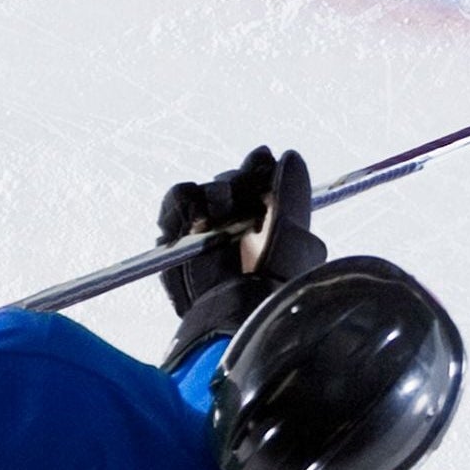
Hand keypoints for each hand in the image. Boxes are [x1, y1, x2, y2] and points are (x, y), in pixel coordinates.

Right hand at [157, 146, 322, 353]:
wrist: (234, 315)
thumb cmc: (273, 283)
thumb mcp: (294, 235)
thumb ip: (290, 192)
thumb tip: (288, 154)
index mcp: (271, 221)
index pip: (259, 178)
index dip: (257, 167)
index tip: (259, 164)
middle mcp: (237, 225)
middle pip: (228, 181)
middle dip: (232, 186)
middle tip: (234, 208)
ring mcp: (206, 232)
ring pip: (200, 190)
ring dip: (207, 199)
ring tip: (213, 222)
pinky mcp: (178, 241)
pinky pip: (175, 204)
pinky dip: (180, 208)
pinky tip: (192, 223)